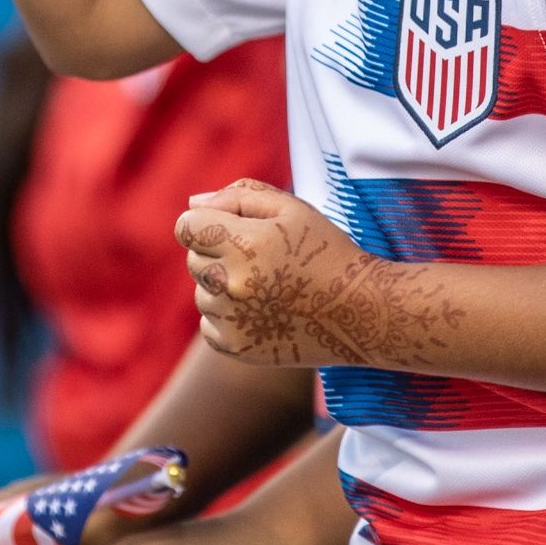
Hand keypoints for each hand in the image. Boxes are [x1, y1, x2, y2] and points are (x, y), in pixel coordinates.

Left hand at [175, 179, 462, 368]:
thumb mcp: (292, 209)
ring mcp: (232, 320)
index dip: (205, 221)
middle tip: (260, 258)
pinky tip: (265, 311)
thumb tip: (193, 201)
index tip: (229, 227)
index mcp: (245, 244)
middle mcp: (233, 283)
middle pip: (193, 258)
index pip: (186, 225)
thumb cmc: (325, 250)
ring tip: (268, 286)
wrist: (359, 311)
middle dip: (218, 252)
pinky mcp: (235, 348)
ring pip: (202, 292)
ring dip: (224, 286)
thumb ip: (239, 196)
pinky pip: (209, 324)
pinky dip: (229, 317)